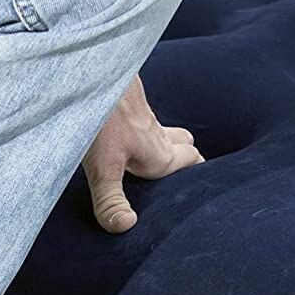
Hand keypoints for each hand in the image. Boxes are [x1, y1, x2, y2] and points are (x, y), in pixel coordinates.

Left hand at [83, 76, 203, 233]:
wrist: (94, 68)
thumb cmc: (101, 117)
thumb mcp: (102, 167)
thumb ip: (111, 200)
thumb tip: (126, 226)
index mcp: (159, 154)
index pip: (193, 163)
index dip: (197, 176)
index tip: (200, 191)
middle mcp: (156, 134)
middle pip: (185, 145)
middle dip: (186, 158)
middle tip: (179, 176)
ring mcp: (142, 114)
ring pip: (163, 129)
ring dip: (163, 142)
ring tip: (150, 159)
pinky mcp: (126, 99)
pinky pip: (142, 116)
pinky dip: (140, 127)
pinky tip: (122, 134)